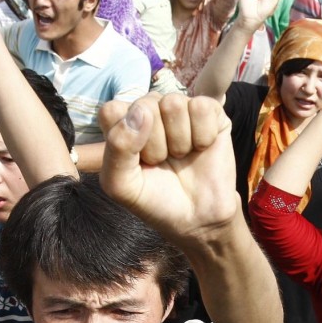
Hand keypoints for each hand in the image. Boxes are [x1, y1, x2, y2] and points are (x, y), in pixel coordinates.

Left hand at [98, 93, 238, 247]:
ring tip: (181, 156)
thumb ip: (117, 148)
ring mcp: (179, 109)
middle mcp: (149, 111)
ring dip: (179, 141)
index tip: (137, 163)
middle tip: (162, 163)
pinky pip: (201, 107)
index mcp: (122, 125)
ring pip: (173, 103)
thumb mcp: (121, 185)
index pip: (112, 110)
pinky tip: (201, 148)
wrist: (198, 219)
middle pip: (144, 106)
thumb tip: (140, 111)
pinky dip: (202, 135)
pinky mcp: (209, 111)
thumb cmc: (155, 200)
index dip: (124, 138)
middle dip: (155, 144)